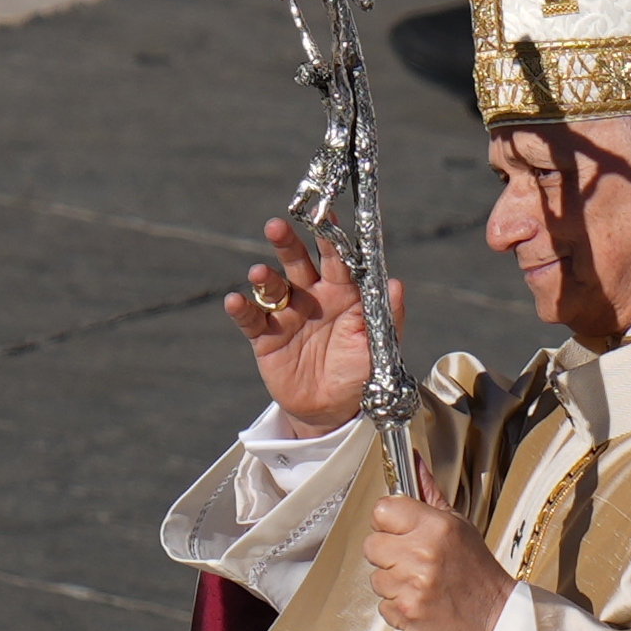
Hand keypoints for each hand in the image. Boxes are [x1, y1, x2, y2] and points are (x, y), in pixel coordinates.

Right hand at [224, 217, 404, 438]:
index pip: (336, 260)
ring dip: (264, 277)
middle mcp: (312, 297)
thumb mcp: (380, 347)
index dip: (331, 238)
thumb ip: (387, 315)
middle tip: (276, 226)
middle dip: (287, 244)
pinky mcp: (266, 337)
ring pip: (272, 287)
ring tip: (259, 273)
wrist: (335, 412)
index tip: (326, 217)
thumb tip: (396, 284)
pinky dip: (241, 309)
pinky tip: (235, 300)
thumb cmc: (362, 374)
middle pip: (297, 262)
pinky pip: (251, 319)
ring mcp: (287, 315)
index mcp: (342, 293)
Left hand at [364, 459, 514, 630]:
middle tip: (410, 558)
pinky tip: (419, 600)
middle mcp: (421, 555)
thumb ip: (429, 494)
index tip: (398, 529)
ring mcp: (412, 586)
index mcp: (434, 527)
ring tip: (419, 581)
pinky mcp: (407, 613)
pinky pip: (383, 606)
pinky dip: (398, 606)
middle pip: (371, 545)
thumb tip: (414, 462)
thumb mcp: (458, 524)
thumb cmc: (477, 570)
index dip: (387, 521)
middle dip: (387, 552)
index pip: (382, 510)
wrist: (496, 617)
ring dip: (393, 581)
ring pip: (376, 578)